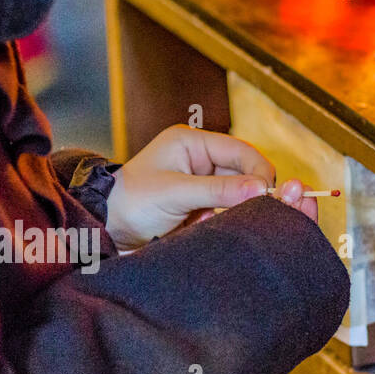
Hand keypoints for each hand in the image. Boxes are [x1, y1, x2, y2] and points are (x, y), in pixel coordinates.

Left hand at [107, 125, 317, 249]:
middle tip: (261, 212)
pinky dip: (225, 217)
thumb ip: (219, 190)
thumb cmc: (130, 203)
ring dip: (236, 207)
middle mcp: (200, 158)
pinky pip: (227, 207)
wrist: (103, 231)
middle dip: (250, 191)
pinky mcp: (201, 202)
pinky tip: (210, 225)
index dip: (259, 170)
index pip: (240, 150)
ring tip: (228, 220)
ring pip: (238, 191)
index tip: (271, 194)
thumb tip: (262, 189)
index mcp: (192, 143)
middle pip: (243, 170)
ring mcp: (201, 180)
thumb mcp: (175, 194)